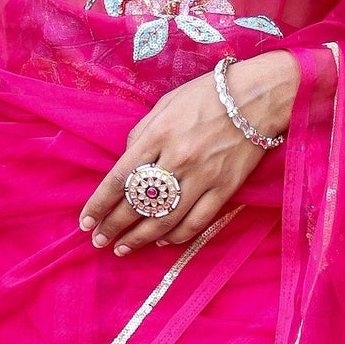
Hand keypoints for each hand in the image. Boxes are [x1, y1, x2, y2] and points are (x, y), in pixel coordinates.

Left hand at [81, 52, 297, 254]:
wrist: (258, 96)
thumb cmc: (208, 95)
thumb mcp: (165, 104)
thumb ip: (142, 133)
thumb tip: (126, 161)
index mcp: (158, 135)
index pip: (119, 179)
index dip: (99, 204)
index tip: (86, 221)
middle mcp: (177, 159)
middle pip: (137, 204)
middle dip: (114, 226)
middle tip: (99, 241)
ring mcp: (203, 177)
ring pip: (165, 220)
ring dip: (140, 238)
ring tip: (123, 248)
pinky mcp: (225, 189)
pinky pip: (196, 222)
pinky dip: (176, 236)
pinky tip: (161, 241)